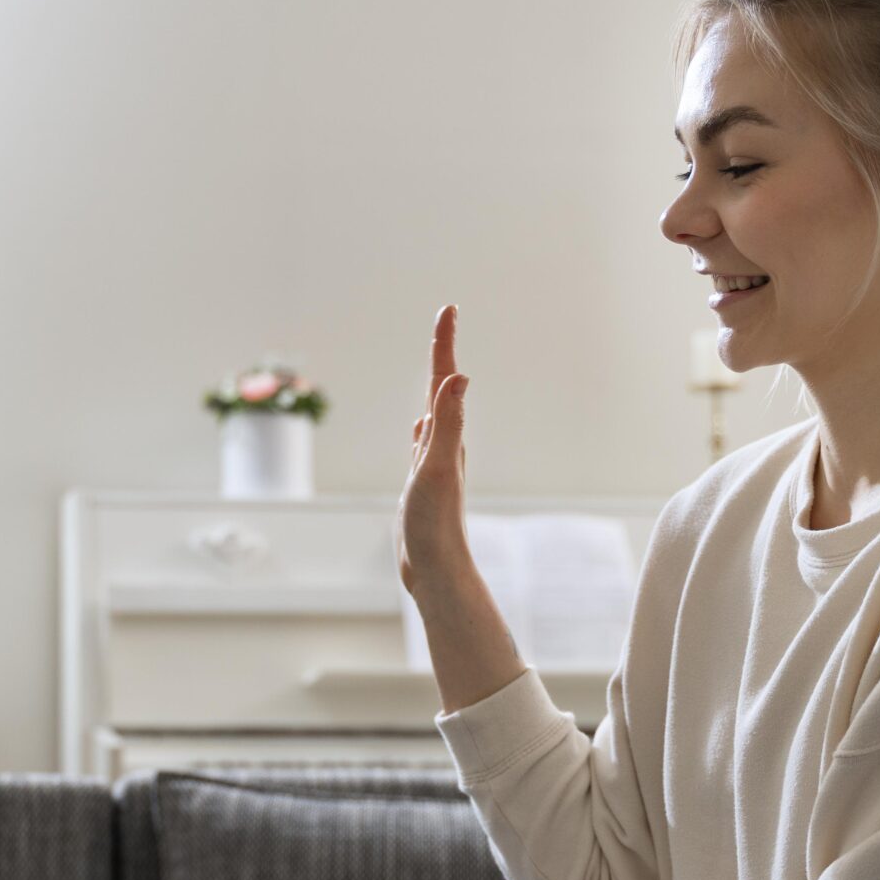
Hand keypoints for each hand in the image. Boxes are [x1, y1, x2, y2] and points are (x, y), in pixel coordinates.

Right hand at [397, 304, 470, 596]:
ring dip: (434, 386)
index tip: (448, 309)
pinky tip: (420, 428)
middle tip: (444, 323)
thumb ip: (447, 424)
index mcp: (446, 437)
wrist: (436, 570)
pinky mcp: (424, 483)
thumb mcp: (436, 468)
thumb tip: (459, 379)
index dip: (444, 344)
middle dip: (441, 354)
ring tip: (437, 366)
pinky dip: (422, 425)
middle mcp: (444, 445)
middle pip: (441, 389)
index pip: (444, 380)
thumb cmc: (434, 523)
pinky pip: (424, 442)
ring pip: (435, 414)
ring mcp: (434, 464)